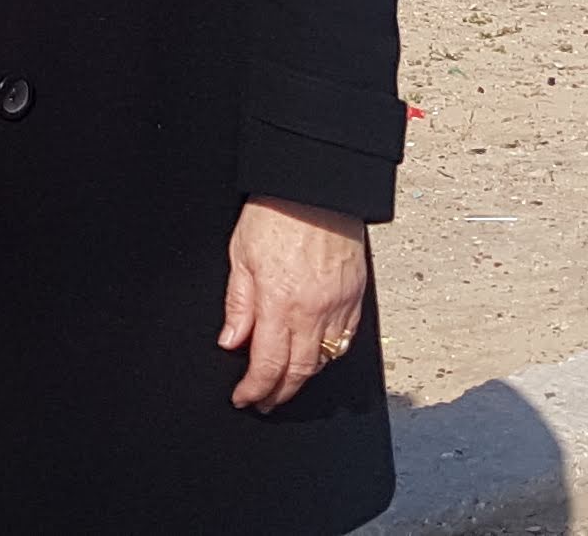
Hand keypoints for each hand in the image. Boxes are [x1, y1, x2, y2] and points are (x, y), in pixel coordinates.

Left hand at [219, 196, 369, 411]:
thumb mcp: (240, 255)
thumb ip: (238, 304)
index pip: (268, 364)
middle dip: (279, 394)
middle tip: (264, 401)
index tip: (245, 397)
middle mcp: (313, 309)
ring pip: (325, 359)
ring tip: (286, 383)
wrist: (316, 185)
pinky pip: (346, 339)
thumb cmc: (277, 212)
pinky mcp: (355, 295)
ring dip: (304, 377)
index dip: (255, 389)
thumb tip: (232, 341)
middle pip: (299, 371)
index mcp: (279, 301)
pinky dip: (329, 354)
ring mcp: (339, 304)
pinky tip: (315, 354)